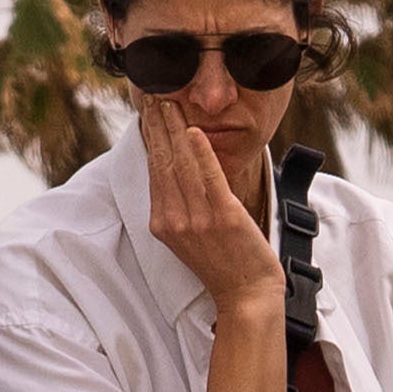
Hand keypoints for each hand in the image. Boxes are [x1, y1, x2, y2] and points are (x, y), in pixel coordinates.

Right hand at [136, 97, 278, 308]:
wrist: (245, 296)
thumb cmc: (223, 264)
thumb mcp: (190, 235)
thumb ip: (179, 205)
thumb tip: (177, 168)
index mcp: (162, 223)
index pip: (154, 170)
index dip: (151, 137)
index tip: (147, 111)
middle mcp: (174, 220)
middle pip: (163, 162)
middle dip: (157, 125)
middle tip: (154, 95)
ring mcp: (198, 220)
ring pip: (182, 165)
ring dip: (175, 129)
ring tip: (170, 102)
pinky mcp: (224, 218)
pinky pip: (209, 179)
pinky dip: (202, 153)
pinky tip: (195, 131)